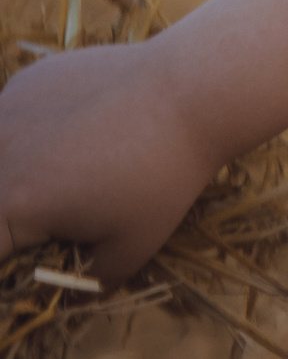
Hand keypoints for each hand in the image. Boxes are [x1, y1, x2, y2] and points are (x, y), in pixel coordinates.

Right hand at [0, 39, 222, 282]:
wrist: (195, 89)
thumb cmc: (165, 174)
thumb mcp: (130, 249)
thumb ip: (84, 278)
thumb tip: (69, 281)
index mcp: (11, 206)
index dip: (11, 258)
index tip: (42, 250)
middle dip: (13, 215)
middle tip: (55, 212)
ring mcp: (8, 110)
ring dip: (14, 172)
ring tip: (65, 172)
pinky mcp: (28, 80)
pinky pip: (12, 117)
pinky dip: (30, 131)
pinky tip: (76, 128)